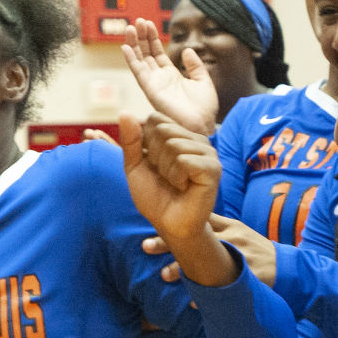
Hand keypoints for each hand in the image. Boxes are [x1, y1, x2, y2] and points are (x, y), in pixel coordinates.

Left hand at [121, 112, 220, 243]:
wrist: (169, 225)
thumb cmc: (155, 196)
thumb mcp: (134, 166)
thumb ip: (130, 140)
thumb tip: (124, 112)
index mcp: (181, 136)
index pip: (155, 119)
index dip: (145, 144)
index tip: (154, 165)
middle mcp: (197, 140)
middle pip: (163, 130)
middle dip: (155, 157)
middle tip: (165, 177)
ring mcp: (208, 153)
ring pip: (173, 145)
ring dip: (165, 170)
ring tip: (175, 183)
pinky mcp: (213, 168)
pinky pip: (184, 160)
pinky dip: (176, 177)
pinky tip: (184, 188)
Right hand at [123, 19, 217, 135]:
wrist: (203, 125)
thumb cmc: (204, 110)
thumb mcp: (203, 81)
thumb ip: (195, 66)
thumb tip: (187, 50)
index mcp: (171, 76)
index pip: (157, 53)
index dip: (152, 38)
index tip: (148, 23)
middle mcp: (159, 79)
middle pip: (146, 54)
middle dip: (141, 37)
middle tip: (138, 21)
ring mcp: (154, 85)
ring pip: (140, 60)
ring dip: (133, 44)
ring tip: (130, 28)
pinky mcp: (151, 91)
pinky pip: (139, 73)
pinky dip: (132, 60)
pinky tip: (126, 47)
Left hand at [141, 216, 273, 285]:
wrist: (286, 266)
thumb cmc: (255, 247)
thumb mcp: (238, 230)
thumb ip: (215, 225)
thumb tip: (185, 217)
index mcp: (228, 227)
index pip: (198, 222)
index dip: (174, 224)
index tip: (152, 225)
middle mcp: (233, 238)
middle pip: (197, 239)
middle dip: (170, 244)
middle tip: (146, 246)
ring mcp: (242, 257)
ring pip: (209, 262)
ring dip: (185, 269)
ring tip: (164, 275)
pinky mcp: (251, 275)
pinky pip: (227, 286)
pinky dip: (209, 295)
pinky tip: (193, 303)